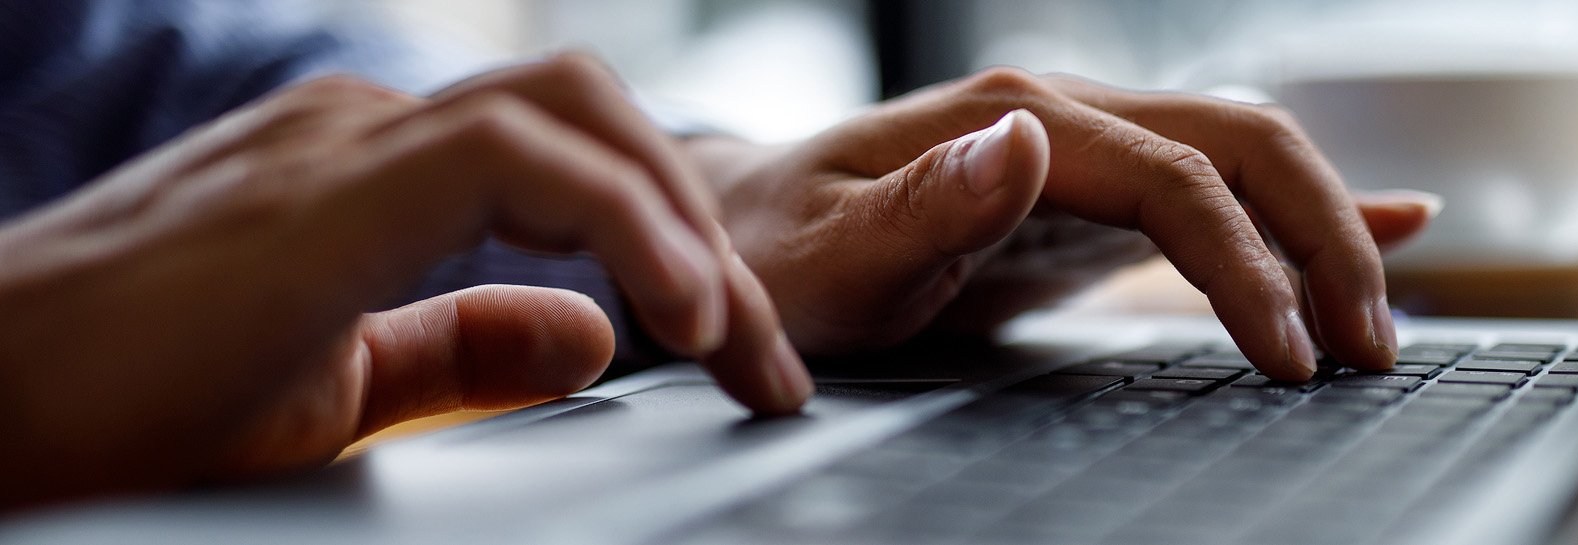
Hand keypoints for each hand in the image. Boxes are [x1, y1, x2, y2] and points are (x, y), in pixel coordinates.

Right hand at [0, 54, 811, 508]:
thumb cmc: (120, 407)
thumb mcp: (333, 388)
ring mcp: (340, 144)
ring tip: (740, 341)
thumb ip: (459, 348)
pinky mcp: (320, 188)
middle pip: (597, 116)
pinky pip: (516, 158)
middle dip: (709, 230)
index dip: (681, 243)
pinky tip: (676, 315)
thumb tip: (590, 335)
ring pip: (575, 112)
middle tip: (771, 362)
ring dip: (686, 223)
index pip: (578, 156)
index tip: (746, 357)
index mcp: (376, 170)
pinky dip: (624, 224)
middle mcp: (367, 131)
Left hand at [693, 68, 1436, 378]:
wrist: (748, 227)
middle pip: (1243, 145)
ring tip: (1375, 327)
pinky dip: (1305, 210)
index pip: (1174, 180)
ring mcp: (1089, 146)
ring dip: (1327, 234)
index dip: (1246, 266)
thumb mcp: (823, 253)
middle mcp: (1066, 114)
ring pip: (1249, 159)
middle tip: (1367, 351)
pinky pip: (1221, 186)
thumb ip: (923, 206)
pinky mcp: (1099, 193)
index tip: (1284, 356)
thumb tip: (1030, 142)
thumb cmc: (775, 253)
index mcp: (1012, 118)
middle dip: (1324, 242)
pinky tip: (1392, 221)